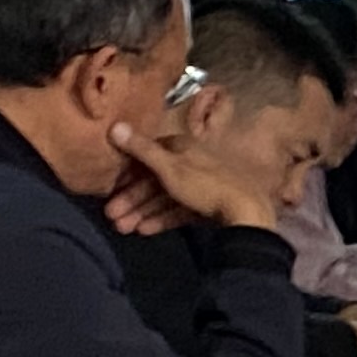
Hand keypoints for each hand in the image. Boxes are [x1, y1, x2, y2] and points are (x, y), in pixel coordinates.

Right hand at [107, 115, 282, 231]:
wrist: (246, 214)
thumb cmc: (204, 185)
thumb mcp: (169, 166)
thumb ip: (142, 149)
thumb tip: (114, 125)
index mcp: (183, 147)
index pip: (149, 155)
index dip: (128, 171)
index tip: (110, 188)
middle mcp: (191, 163)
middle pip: (155, 180)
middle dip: (132, 199)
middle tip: (111, 216)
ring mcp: (201, 186)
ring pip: (166, 198)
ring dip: (142, 212)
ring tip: (123, 228)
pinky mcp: (209, 206)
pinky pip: (180, 211)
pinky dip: (162, 219)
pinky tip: (145, 231)